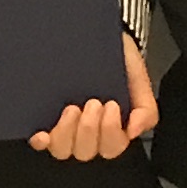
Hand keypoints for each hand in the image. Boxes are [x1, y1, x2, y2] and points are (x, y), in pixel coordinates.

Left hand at [33, 33, 162, 162]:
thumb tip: (134, 131)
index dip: (110, 133)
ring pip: (62, 150)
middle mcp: (87, 132)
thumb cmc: (119, 60)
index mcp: (111, 128)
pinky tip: (42, 134)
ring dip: (67, 133)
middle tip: (93, 103)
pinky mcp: (45, 119)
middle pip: (85, 152)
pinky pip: (40, 142)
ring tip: (72, 108)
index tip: (112, 106)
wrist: (101, 35)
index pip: (111, 148)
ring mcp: (65, 128)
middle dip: (90, 129)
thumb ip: (146, 109)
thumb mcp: (138, 81)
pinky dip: (41, 141)